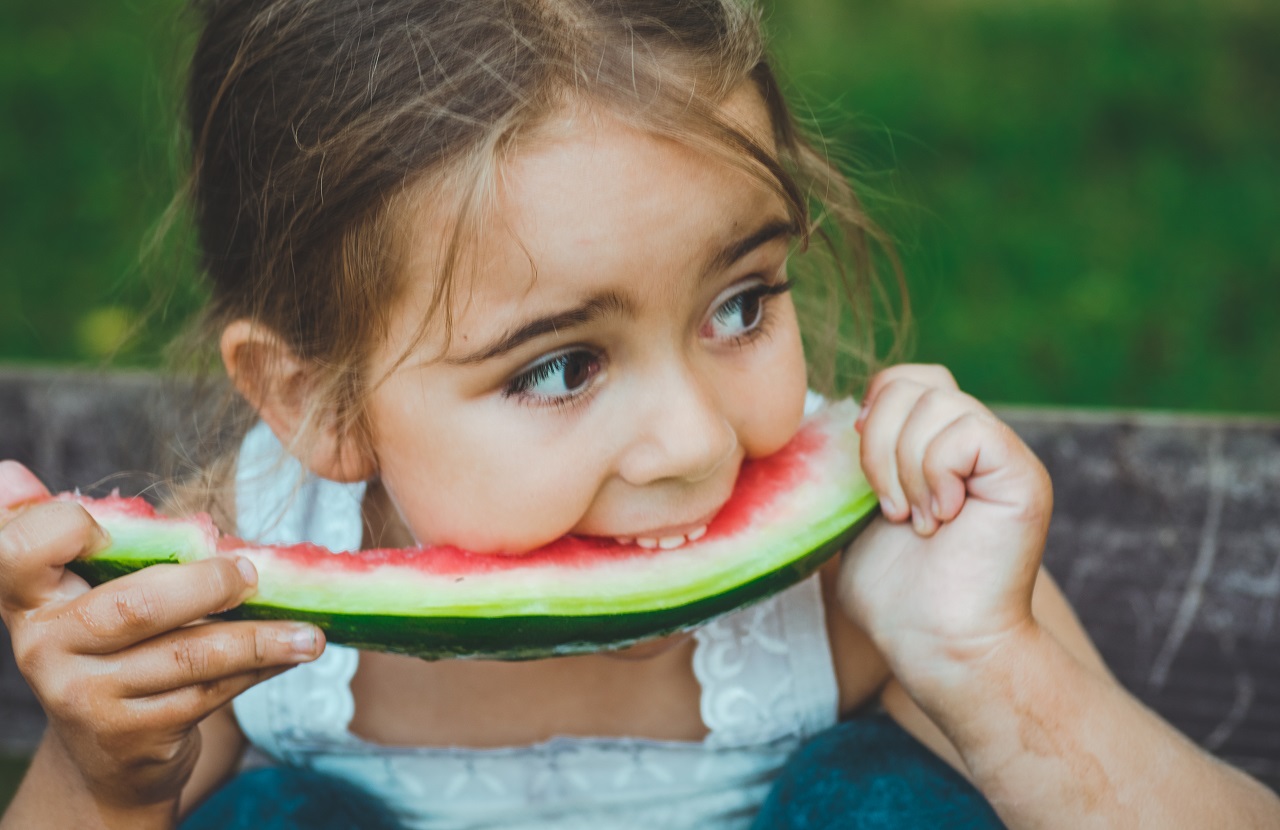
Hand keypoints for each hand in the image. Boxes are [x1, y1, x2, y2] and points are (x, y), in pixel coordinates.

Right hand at [0, 460, 323, 812]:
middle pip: (134, 606)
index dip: (56, 530)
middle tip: (254, 573)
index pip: (16, 550)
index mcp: (29, 597)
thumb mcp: (77, 594)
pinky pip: (209, 693)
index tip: (100, 526)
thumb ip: (61, 538)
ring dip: (259, 638)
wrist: (106, 757)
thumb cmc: (104, 648)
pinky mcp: (131, 735)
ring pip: (188, 656)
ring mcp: (86, 697)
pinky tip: (291, 653)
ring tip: (308, 632)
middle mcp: (45, 647)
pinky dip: (259, 668)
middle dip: (208, 586)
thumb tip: (9, 471)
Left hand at [838, 365, 1050, 681]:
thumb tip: (821, 423)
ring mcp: (1001, 454)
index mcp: (935, 446)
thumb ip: (849, 468)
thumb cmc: (895, 597)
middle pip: (914, 381)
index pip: (902, 380)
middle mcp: (972, 441)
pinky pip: (967, 430)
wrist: (939, 645)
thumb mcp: (852, 518)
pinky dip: (936, 473)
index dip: (871, 414)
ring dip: (905, 466)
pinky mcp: (1020, 472)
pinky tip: (942, 518)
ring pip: (936, 401)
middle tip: (890, 508)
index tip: (864, 478)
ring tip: (916, 520)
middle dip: (878, 443)